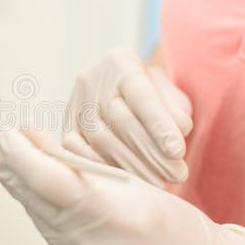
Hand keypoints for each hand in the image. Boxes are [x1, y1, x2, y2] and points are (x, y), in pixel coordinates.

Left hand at [0, 128, 244, 244]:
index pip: (54, 182)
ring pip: (42, 223)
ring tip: (4, 162)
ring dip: (24, 191)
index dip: (21, 157)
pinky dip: (48, 221)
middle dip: (10, 169)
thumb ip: (86, 168)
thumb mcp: (139, 185)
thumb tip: (36, 142)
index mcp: (125, 215)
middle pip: (39, 202)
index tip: (5, 134)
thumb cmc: (177, 225)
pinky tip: (39, 201)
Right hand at [64, 48, 192, 185]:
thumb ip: (176, 112)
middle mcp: (91, 80)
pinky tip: (132, 182)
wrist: (125, 101)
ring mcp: (74, 106)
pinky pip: (82, 154)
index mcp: (119, 62)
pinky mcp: (66, 130)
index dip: (158, 124)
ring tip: (160, 181)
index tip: (177, 151)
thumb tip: (176, 132)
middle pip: (119, 118)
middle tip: (176, 174)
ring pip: (101, 139)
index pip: (140, 93)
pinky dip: (108, 171)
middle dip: (150, 151)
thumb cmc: (156, 100)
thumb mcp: (172, 98)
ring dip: (133, 165)